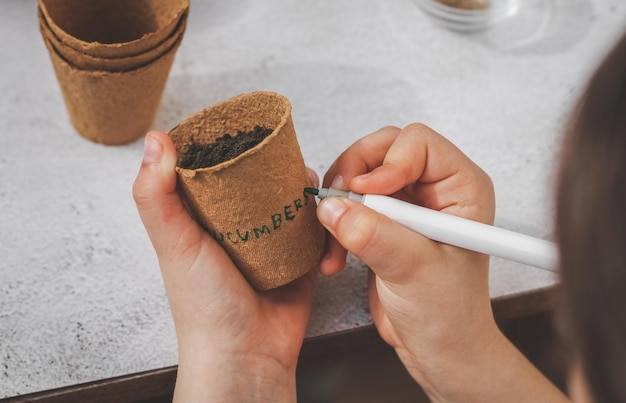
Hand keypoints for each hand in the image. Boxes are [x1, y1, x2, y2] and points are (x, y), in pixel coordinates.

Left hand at [133, 131, 314, 401]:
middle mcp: (238, 225)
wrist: (247, 356)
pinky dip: (324, 223)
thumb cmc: (204, 307)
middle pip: (262, 179)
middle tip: (290, 158)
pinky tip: (326, 218)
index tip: (249, 122)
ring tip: (313, 188)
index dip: (232, 144)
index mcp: (204, 216)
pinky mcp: (299, 258)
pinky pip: (317, 230)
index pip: (218, 167)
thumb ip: (157, 196)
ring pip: (293, 200)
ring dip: (306, 192)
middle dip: (279, 165)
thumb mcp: (174, 244)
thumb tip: (155, 140)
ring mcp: (271, 240)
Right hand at [316, 124, 566, 400]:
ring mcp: (406, 205)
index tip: (366, 192)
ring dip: (338, 206)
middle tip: (338, 205)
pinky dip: (334, 225)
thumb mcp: (415, 271)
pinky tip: (335, 257)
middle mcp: (433, 189)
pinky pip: (348, 205)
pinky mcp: (382, 223)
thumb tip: (335, 206)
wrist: (438, 349)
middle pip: (381, 150)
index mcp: (460, 188)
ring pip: (359, 175)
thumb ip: (376, 235)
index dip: (387, 162)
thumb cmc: (449, 314)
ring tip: (336, 244)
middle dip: (353, 177)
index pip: (417, 143)